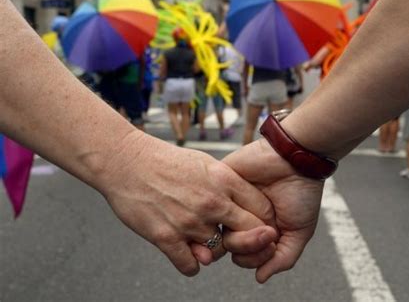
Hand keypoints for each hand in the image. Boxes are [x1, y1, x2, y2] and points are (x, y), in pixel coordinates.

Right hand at [96, 130, 275, 276]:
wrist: (126, 161)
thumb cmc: (166, 161)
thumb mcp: (205, 163)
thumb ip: (227, 186)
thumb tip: (244, 209)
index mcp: (224, 180)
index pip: (263, 209)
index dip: (263, 222)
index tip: (255, 226)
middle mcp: (211, 202)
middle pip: (251, 235)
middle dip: (246, 242)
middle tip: (232, 240)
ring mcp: (189, 221)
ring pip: (217, 254)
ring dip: (211, 252)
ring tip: (198, 239)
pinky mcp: (165, 237)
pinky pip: (191, 267)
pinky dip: (190, 264)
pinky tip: (185, 251)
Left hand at [223, 138, 323, 282]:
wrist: (296, 159)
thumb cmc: (301, 193)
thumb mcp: (300, 231)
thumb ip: (283, 258)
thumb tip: (260, 278)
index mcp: (256, 230)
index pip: (243, 256)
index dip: (255, 258)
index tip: (273, 244)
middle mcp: (241, 218)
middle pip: (229, 247)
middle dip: (248, 247)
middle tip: (268, 233)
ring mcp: (230, 201)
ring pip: (219, 228)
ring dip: (239, 232)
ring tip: (261, 223)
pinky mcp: (222, 183)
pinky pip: (215, 204)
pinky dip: (231, 209)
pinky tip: (247, 207)